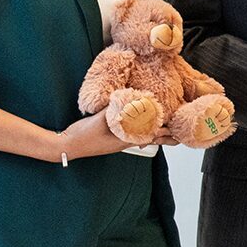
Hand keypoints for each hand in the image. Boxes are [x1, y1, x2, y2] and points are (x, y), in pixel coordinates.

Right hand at [51, 110, 173, 161]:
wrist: (66, 146)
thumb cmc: (82, 137)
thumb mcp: (99, 120)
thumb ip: (114, 110)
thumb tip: (126, 100)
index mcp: (126, 140)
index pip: (151, 136)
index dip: (165, 131)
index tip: (177, 127)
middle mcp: (126, 142)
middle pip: (151, 139)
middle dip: (166, 136)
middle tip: (180, 134)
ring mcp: (119, 141)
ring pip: (142, 137)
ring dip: (154, 133)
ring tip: (166, 130)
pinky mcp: (113, 139)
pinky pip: (132, 135)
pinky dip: (140, 131)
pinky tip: (142, 128)